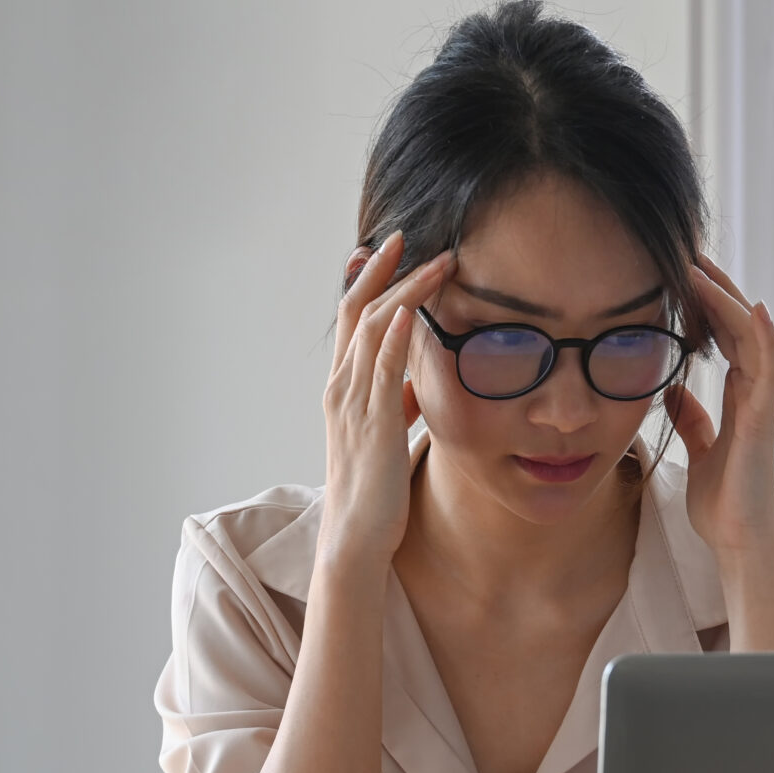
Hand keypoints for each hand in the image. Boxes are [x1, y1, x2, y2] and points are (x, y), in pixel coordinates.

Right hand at [320, 234, 453, 577]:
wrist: (356, 537)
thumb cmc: (374, 491)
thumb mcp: (388, 436)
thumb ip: (398, 405)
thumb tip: (417, 385)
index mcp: (344, 388)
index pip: (351, 321)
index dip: (365, 282)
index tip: (382, 249)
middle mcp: (342, 388)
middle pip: (356, 313)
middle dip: (380, 272)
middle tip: (403, 236)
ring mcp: (354, 404)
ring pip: (373, 332)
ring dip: (403, 292)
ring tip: (431, 263)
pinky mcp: (373, 424)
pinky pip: (382, 371)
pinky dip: (395, 337)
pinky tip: (411, 311)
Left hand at [671, 255, 773, 570]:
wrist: (740, 542)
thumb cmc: (724, 503)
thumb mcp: (700, 449)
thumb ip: (693, 418)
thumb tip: (674, 389)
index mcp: (741, 397)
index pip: (726, 335)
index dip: (706, 302)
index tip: (678, 271)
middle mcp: (757, 393)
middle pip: (740, 325)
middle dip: (715, 287)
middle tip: (687, 251)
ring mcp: (765, 404)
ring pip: (754, 335)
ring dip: (730, 300)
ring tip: (703, 267)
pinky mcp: (765, 420)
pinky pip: (771, 367)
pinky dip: (763, 335)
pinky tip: (751, 307)